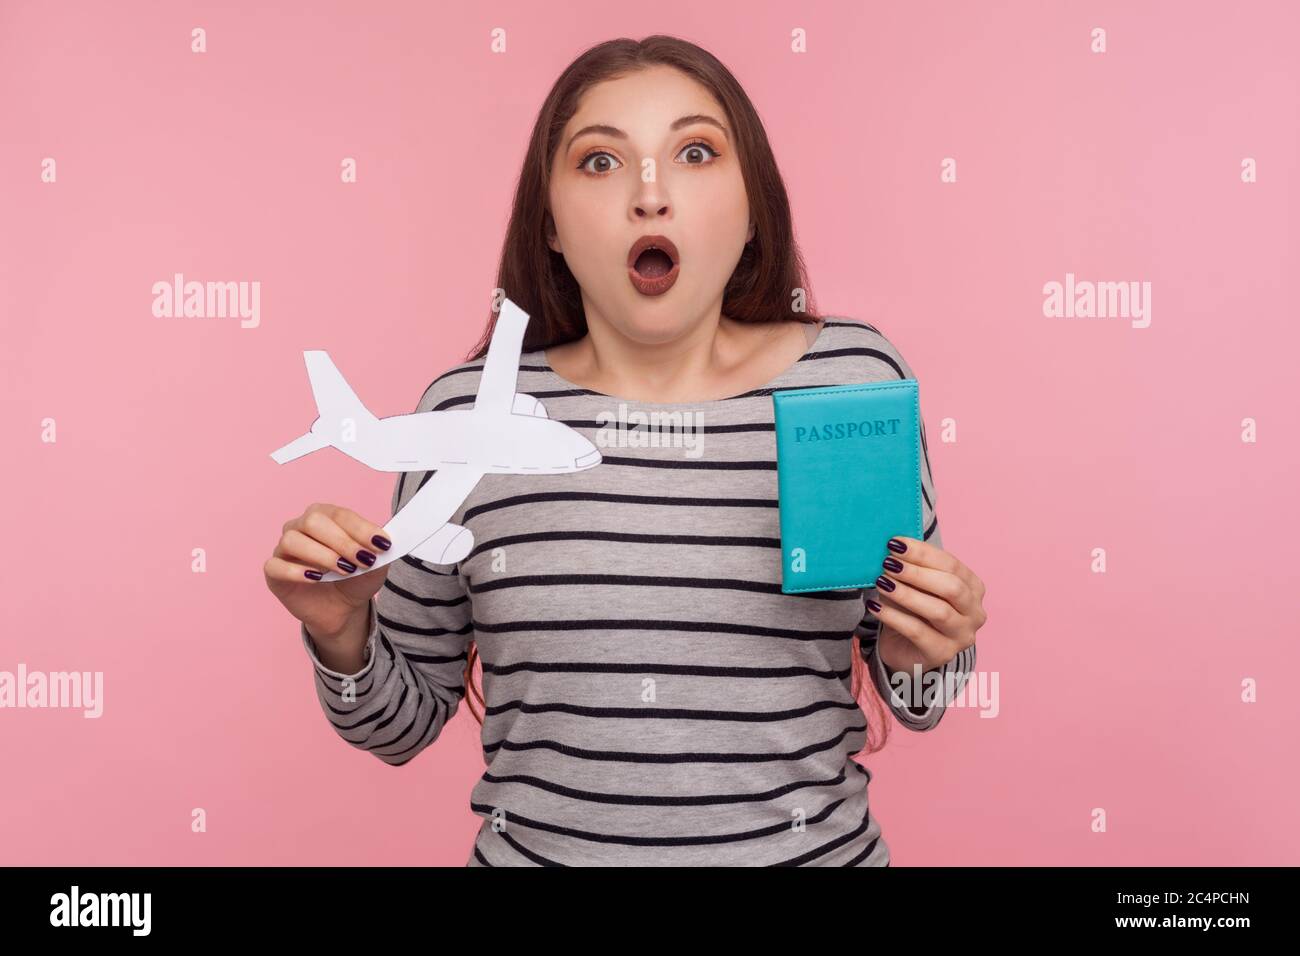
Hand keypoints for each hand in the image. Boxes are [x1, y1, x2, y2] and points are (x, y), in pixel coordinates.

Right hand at [263, 502, 393, 638]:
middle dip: (342, 541)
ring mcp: (284, 548)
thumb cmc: (356, 578)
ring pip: (292, 540)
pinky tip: (315, 578)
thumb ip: (379, 551)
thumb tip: (384, 541)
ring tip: (344, 570)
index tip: (380, 545)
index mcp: (326, 516)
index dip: (360, 528)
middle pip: (313, 521)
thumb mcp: (375, 566)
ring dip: (322, 555)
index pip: (340, 514)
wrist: (342, 608)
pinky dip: (295, 571)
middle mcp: (301, 526)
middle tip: (362, 560)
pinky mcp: (273, 572)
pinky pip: (275, 565)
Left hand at [867, 536, 985, 673]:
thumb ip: (911, 567)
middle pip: (951, 587)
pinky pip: (917, 632)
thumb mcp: (914, 585)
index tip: (895, 543)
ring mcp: (962, 636)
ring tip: (881, 582)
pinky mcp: (942, 654)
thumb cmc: (913, 611)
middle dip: (917, 573)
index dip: (923, 553)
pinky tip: (875, 606)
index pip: (951, 565)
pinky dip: (894, 616)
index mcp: (973, 588)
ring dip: (906, 594)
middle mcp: (975, 613)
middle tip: (888, 563)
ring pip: (938, 611)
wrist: (906, 649)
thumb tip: (893, 546)